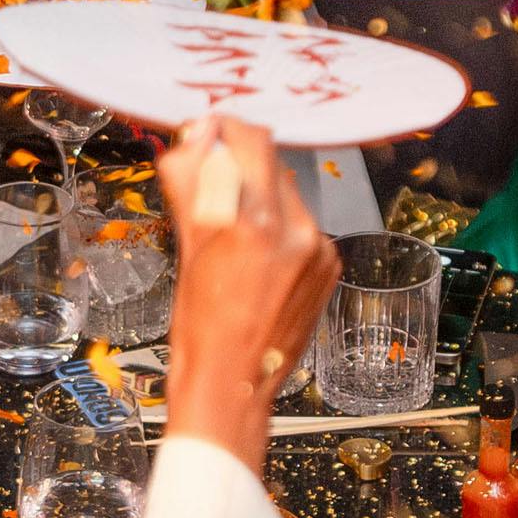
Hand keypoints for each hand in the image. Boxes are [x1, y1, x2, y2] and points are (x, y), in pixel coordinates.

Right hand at [157, 116, 338, 475]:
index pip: (247, 140)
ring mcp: (317, 247)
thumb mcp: (187, 253)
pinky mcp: (329, 264)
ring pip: (287, 191)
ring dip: (261, 193)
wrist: (233, 388)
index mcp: (251, 223)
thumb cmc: (200, 332)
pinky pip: (303, 223)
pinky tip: (260, 255)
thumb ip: (192, 187)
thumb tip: (191, 142)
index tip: (206, 131)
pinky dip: (281, 225)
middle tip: (213, 169)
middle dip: (240, 159)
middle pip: (270, 161)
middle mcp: (292, 230)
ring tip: (235, 227)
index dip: (224, 128)